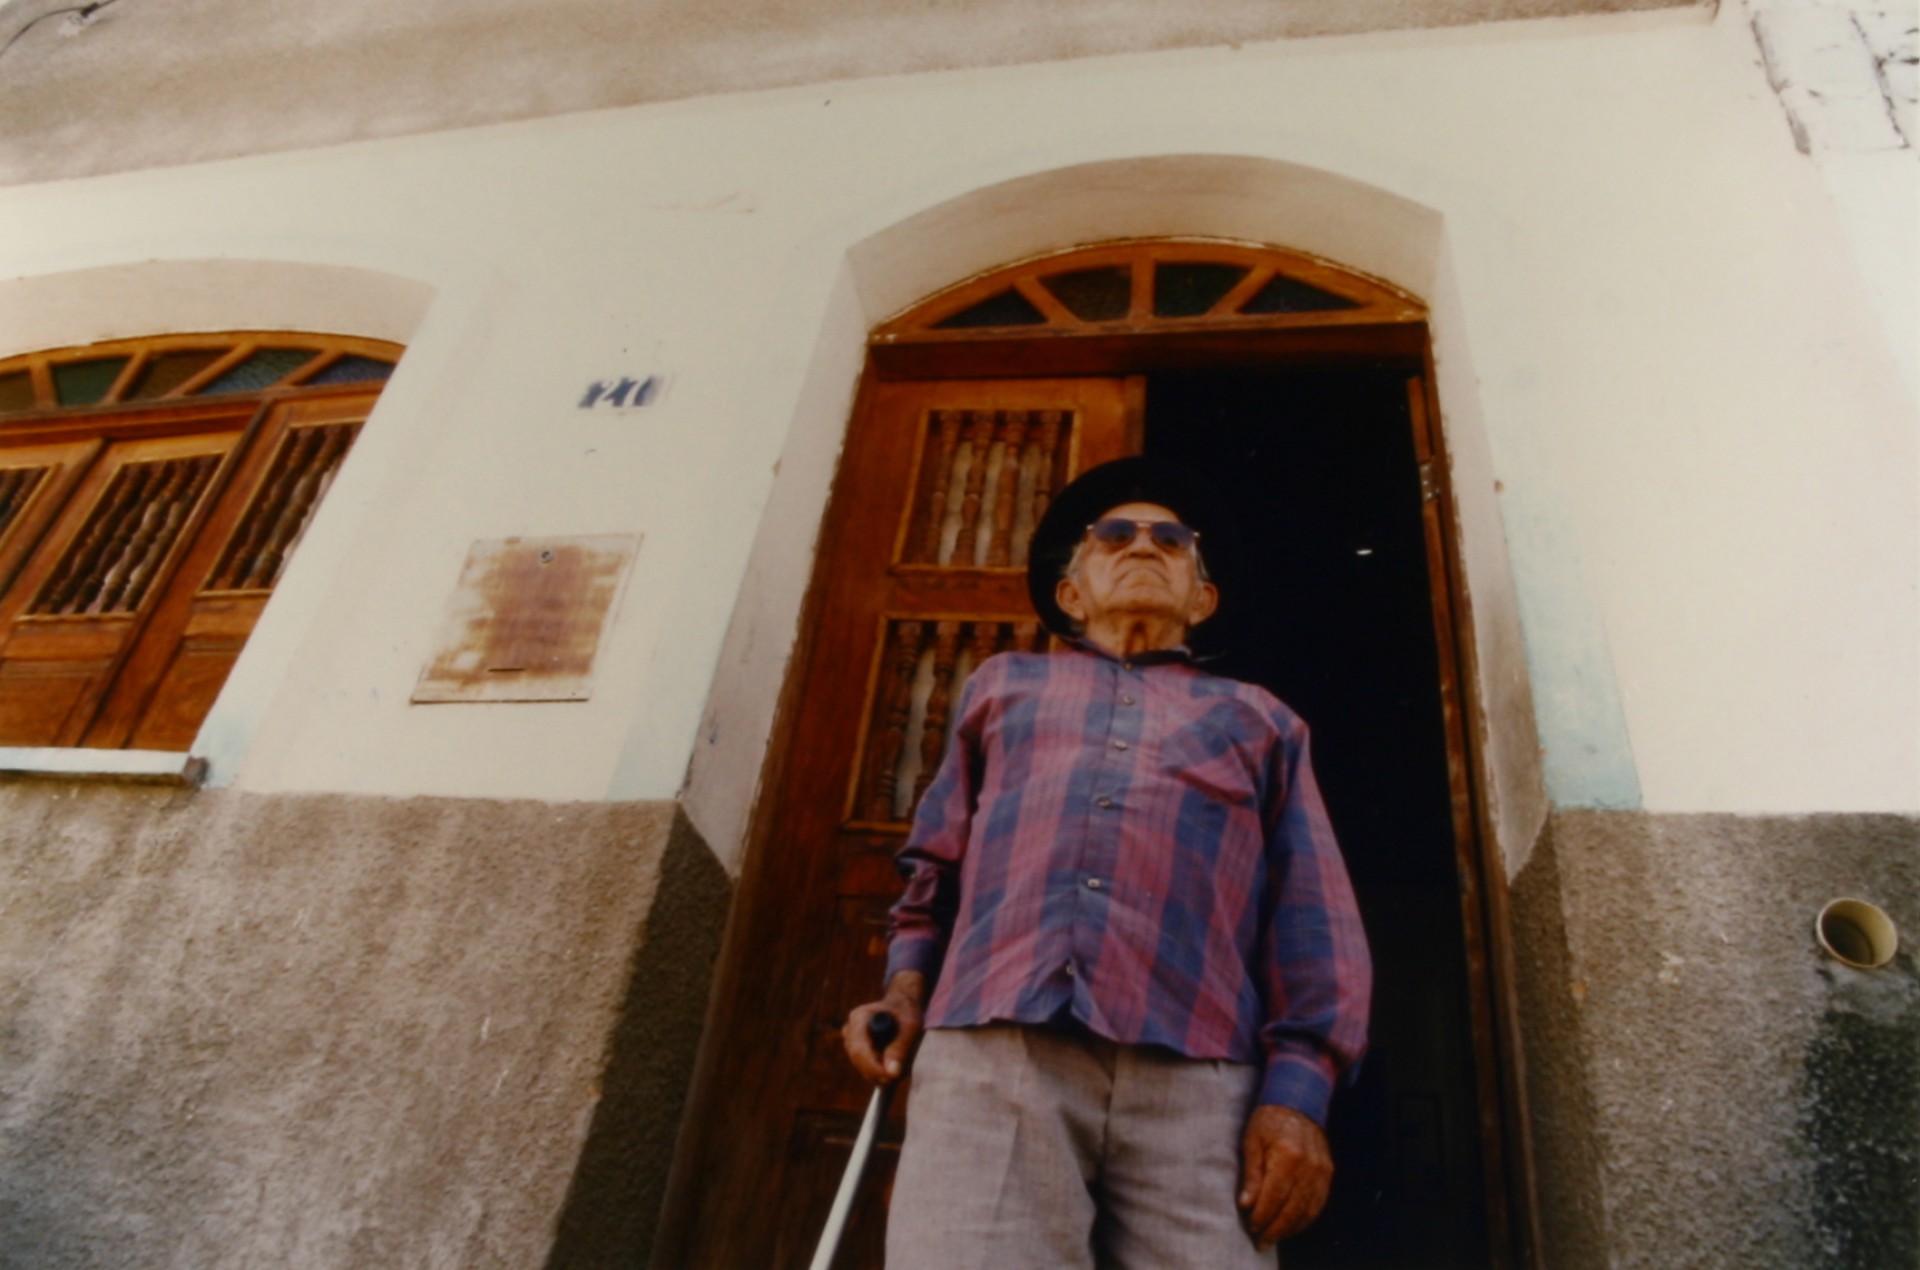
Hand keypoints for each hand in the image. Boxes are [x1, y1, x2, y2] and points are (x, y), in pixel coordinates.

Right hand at [843, 972, 925, 1084]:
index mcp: (859, 1018)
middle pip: (859, 1062)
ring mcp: (851, 1042)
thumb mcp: (911, 1027)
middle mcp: (850, 1031)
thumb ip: (901, 1048)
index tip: (892, 1077)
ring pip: (864, 1070)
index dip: (874, 1068)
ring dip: (884, 1071)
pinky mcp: (857, 1053)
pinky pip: (869, 1071)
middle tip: (904, 1070)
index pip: (859, 1050)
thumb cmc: (907, 1013)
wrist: (902, 1007)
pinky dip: (884, 1071)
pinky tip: (895, 1060)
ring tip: (903, 1058)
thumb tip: (892, 1073)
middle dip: (881, 1072)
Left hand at [1237, 1104, 1332, 1248]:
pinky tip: (1291, 1226)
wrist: (1297, 1102)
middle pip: (1292, 1208)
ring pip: (1307, 1210)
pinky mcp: (1328, 1174)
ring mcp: (1322, 1171)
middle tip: (1260, 1241)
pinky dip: (1304, 1219)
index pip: (1275, 1196)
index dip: (1262, 1216)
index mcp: (1288, 1155)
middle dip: (1275, 1229)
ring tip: (1273, 1238)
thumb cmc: (1268, 1121)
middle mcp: (1309, 1166)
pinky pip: (1318, 1204)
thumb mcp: (1251, 1141)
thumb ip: (1251, 1174)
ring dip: (1290, 1229)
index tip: (1251, 1227)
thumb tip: (1246, 1204)